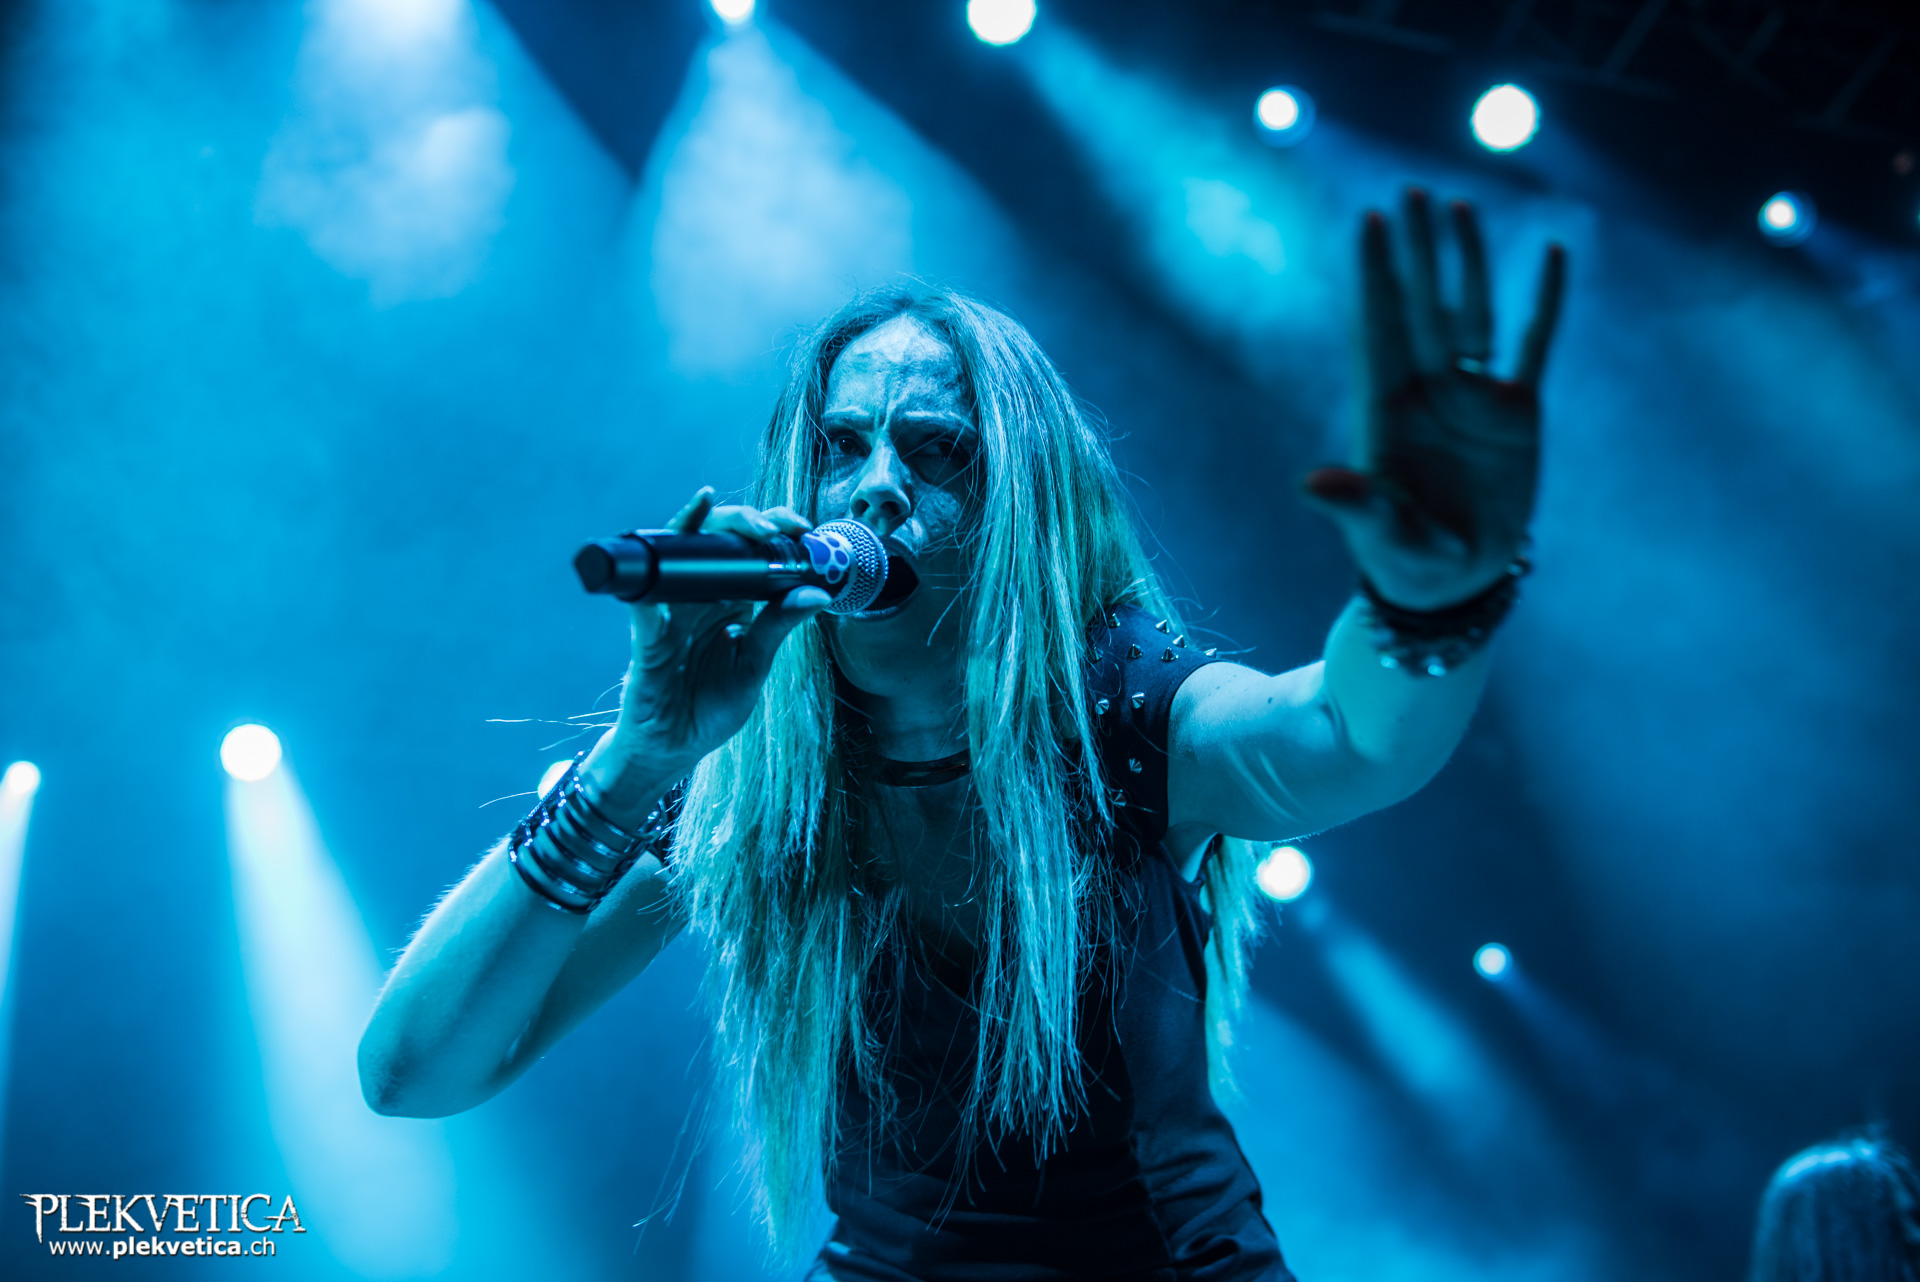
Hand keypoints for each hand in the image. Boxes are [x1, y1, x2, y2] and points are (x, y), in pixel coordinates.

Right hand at [582, 487, 828, 818]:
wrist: (672, 749)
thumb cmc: (709, 707)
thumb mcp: (754, 665)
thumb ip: (778, 627)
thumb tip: (819, 594)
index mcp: (730, 602)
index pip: (751, 553)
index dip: (773, 530)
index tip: (802, 527)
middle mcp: (699, 597)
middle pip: (717, 541)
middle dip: (745, 521)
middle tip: (775, 524)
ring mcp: (671, 611)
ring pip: (680, 552)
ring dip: (700, 526)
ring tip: (720, 509)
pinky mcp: (647, 633)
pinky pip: (647, 595)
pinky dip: (655, 566)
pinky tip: (669, 544)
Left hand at [1304, 189, 1565, 610]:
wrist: (1458, 583)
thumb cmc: (1406, 559)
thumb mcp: (1381, 534)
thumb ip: (1354, 504)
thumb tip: (1310, 484)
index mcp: (1387, 412)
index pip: (1378, 330)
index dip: (1375, 277)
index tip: (1369, 223)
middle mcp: (1427, 393)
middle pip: (1420, 307)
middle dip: (1415, 252)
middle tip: (1411, 191)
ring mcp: (1473, 398)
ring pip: (1472, 314)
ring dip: (1468, 264)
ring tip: (1461, 207)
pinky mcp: (1518, 415)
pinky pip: (1533, 346)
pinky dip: (1542, 303)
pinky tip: (1550, 252)